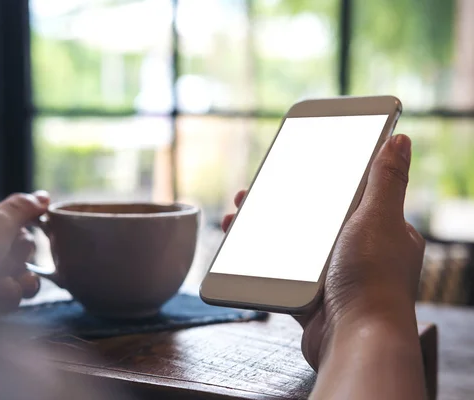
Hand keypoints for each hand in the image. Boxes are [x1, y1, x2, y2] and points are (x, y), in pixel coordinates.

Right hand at [222, 134, 424, 369]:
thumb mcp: (378, 217)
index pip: (347, 196)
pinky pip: (282, 276)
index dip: (316, 179)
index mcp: (382, 232)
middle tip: (250, 192)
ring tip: (234, 219)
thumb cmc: (372, 278)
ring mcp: (335, 279)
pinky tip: (240, 252)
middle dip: (279, 204)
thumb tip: (399, 141)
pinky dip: (260, 264)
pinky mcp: (312, 301)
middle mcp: (360, 255)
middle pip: (312, 220)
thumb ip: (385, 179)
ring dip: (261, 232)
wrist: (355, 340)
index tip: (288, 167)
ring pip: (292, 248)